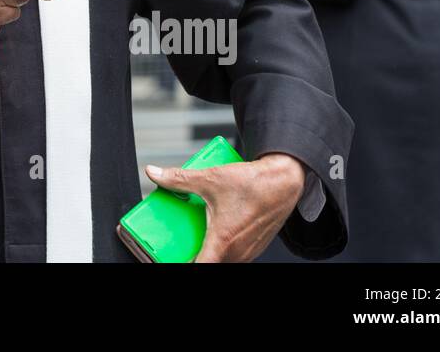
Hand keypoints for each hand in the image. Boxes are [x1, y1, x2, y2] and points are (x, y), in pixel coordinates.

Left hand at [130, 152, 306, 261]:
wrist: (284, 181)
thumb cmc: (253, 183)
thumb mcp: (209, 178)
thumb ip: (178, 179)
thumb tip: (154, 173)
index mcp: (223, 240)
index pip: (200, 266)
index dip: (183, 264)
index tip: (171, 259)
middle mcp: (237, 251)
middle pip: (209, 261)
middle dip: (193, 253)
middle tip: (180, 240)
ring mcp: (248, 251)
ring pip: (222, 258)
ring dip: (210, 248)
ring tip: (199, 230)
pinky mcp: (254, 247)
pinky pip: (234, 253)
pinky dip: (223, 245)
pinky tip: (218, 227)